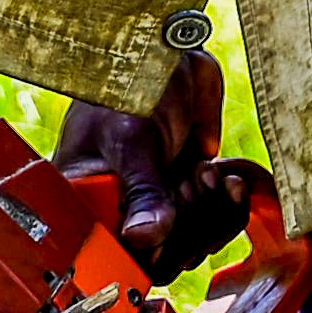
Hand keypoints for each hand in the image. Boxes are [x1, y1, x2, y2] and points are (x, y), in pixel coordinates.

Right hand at [52, 52, 254, 281]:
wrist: (168, 52)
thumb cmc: (131, 84)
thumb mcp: (131, 136)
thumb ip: (141, 189)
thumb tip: (144, 239)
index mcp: (82, 203)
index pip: (108, 256)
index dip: (140, 256)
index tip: (164, 231)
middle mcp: (116, 214)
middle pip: (156, 260)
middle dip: (186, 226)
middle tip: (192, 179)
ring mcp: (154, 209)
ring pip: (191, 248)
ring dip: (211, 216)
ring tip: (206, 172)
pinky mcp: (187, 201)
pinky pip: (214, 227)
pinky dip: (229, 208)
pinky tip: (228, 178)